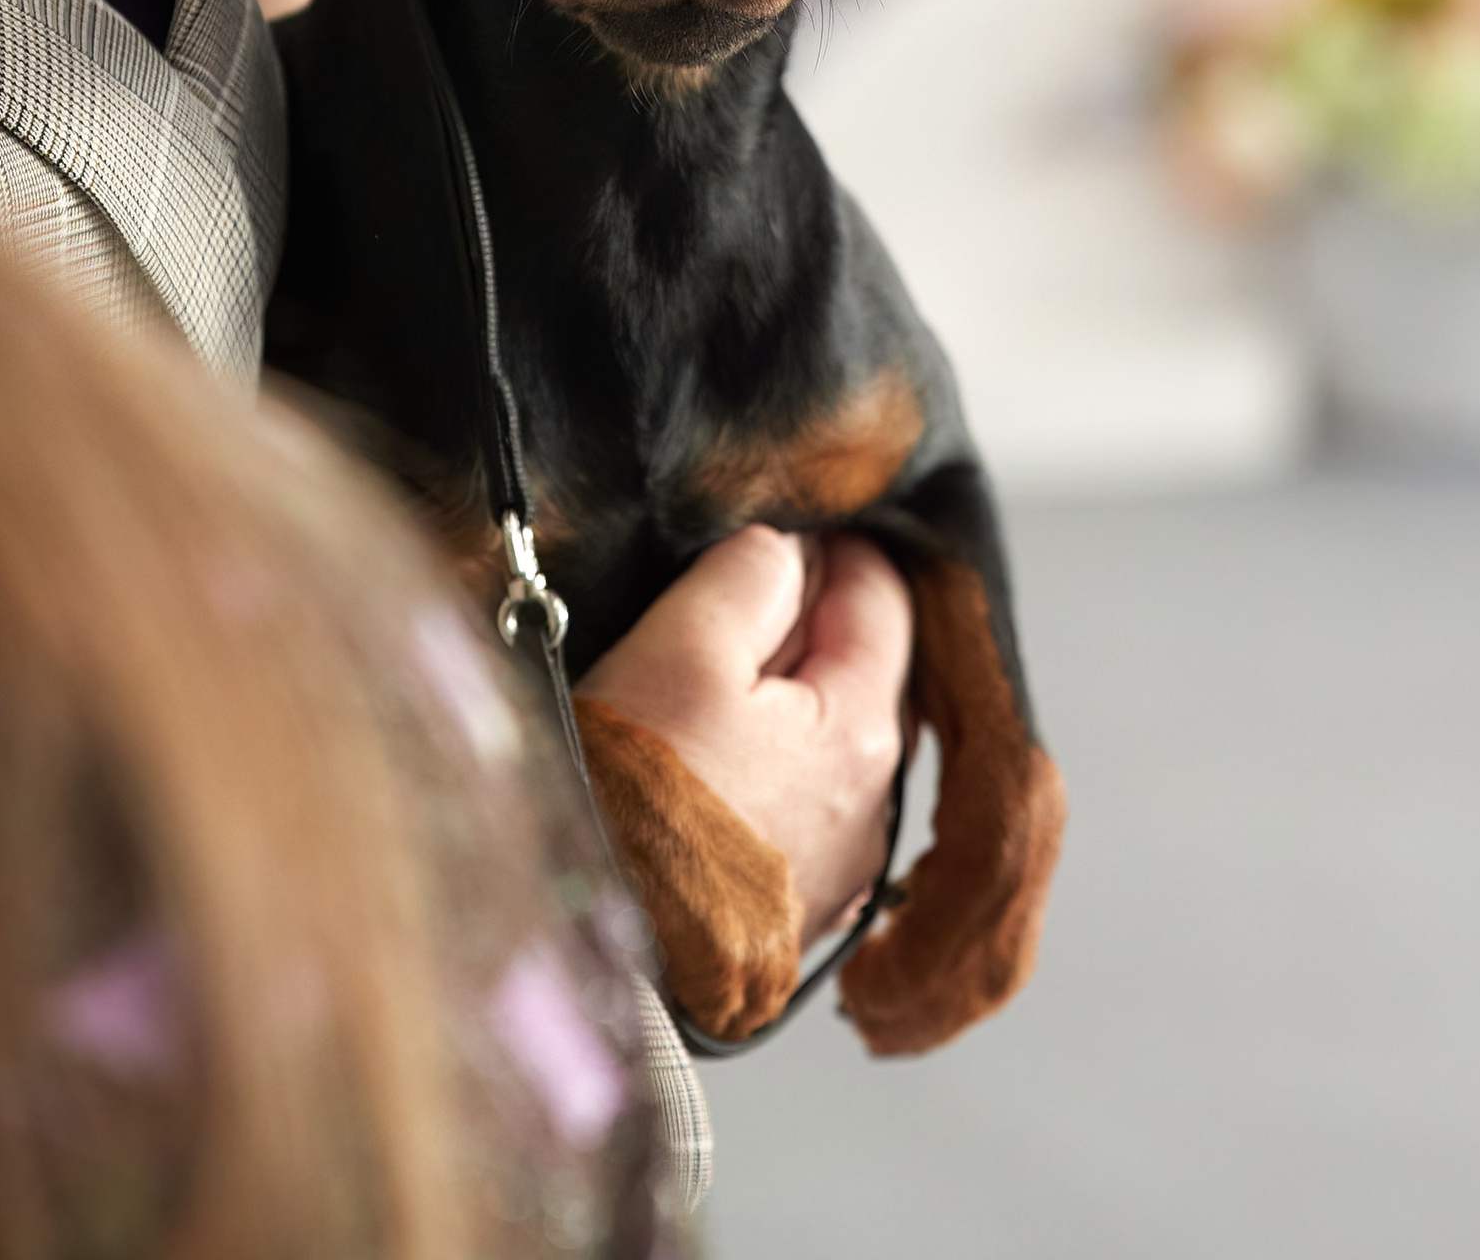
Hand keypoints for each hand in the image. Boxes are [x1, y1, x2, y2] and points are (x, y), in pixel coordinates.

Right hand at [578, 527, 911, 945]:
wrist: (597, 956)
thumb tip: (789, 549)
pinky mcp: (793, 908)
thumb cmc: (636, 801)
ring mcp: (839, 866)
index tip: (779, 524)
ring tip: (708, 672)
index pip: (882, 594)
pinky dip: (770, 759)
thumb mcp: (683, 647)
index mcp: (864, 730)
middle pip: (861, 666)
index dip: (832, 544)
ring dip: (785, 694)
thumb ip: (751, 575)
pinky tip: (709, 754)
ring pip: (830, 737)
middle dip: (809, 616)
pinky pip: (800, 800)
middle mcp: (875, 804)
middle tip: (729, 589)